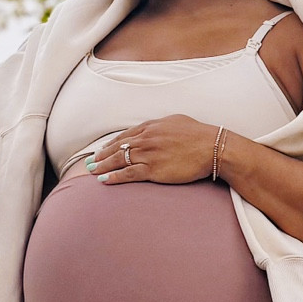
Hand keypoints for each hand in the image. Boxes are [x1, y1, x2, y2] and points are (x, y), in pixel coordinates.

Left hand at [88, 115, 220, 183]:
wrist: (211, 147)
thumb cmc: (199, 134)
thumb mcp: (177, 121)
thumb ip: (161, 125)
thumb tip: (154, 128)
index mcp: (151, 126)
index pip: (125, 136)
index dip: (112, 144)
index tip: (103, 149)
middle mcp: (146, 139)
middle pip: (117, 148)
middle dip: (102, 155)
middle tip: (91, 162)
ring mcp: (148, 154)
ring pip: (118, 160)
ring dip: (103, 166)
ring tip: (92, 171)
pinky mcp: (152, 169)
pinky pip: (128, 174)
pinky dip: (114, 177)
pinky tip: (105, 180)